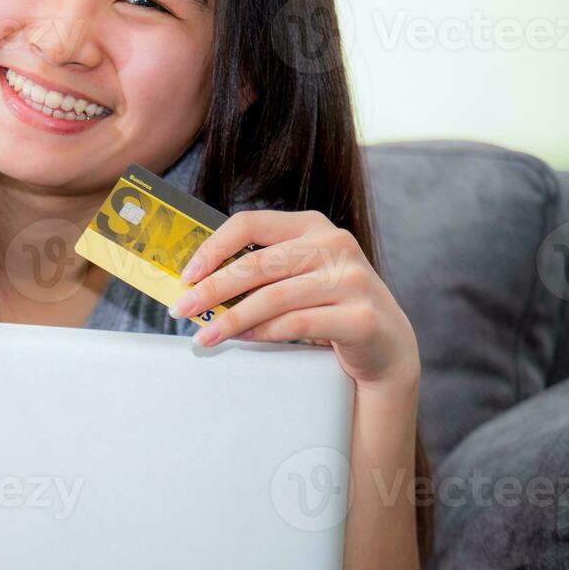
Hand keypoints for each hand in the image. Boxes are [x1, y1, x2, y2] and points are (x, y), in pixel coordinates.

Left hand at [169, 210, 420, 391]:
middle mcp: (335, 245)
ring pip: (273, 297)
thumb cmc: (328, 307)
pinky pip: (297, 324)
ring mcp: (352, 279)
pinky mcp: (360, 317)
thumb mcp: (298, 276)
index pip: (250, 223)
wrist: (386, 346)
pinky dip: (264, 333)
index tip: (187, 276)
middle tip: (182, 309)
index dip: (213, 248)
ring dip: (232, 319)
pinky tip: (244, 339)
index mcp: (313, 226)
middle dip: (212, 289)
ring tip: (206, 335)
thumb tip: (197, 284)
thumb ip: (260, 271)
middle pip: (257, 264)